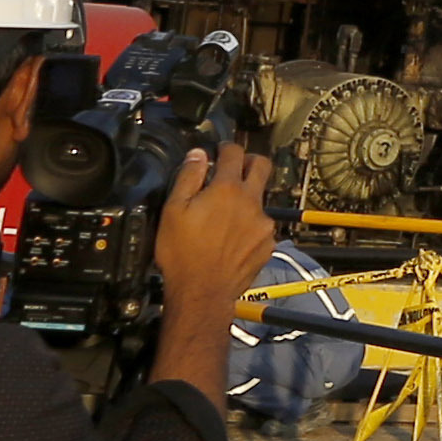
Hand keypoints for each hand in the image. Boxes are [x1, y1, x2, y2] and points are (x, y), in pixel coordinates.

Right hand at [152, 139, 279, 328]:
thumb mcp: (173, 211)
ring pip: (260, 199)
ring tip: (224, 216)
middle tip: (234, 168)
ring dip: (246, 200)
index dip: (225, 147)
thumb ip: (188, 177)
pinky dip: (249, 225)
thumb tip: (198, 154)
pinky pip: (262, 225)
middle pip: (262, 166)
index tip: (219, 150)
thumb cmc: (183, 255)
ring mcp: (263, 223)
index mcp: (227, 190)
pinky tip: (232, 238)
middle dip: (249, 161)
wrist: (202, 293)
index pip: (234, 152)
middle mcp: (251, 202)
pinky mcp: (268, 243)